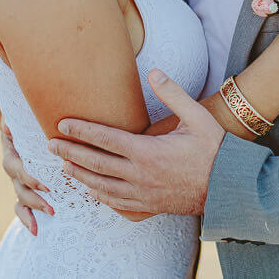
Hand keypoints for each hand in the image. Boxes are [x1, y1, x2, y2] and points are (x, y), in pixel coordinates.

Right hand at [0, 118, 52, 235]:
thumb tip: (8, 124)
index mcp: (12, 152)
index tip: (47, 186)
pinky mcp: (26, 187)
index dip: (30, 178)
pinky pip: (21, 207)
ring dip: (31, 212)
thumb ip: (15, 117)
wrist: (21, 122)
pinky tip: (36, 231)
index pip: (17, 168)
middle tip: (51, 208)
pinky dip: (26, 219)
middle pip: (20, 188)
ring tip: (43, 223)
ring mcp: (19, 181)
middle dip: (35, 200)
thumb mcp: (19, 114)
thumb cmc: (25, 117)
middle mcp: (14, 169)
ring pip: (20, 200)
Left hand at [49, 69, 223, 216]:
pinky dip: (99, 195)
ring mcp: (142, 193)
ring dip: (80, 175)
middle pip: (96, 163)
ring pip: (101, 186)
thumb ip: (173, 93)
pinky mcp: (148, 205)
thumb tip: (154, 72)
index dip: (81, 130)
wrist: (228, 186)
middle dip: (71, 152)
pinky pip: (116, 202)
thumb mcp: (197, 116)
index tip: (62, 124)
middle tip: (50, 144)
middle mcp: (140, 175)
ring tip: (63, 166)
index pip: (105, 139)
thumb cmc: (213, 148)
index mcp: (148, 151)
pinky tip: (91, 189)